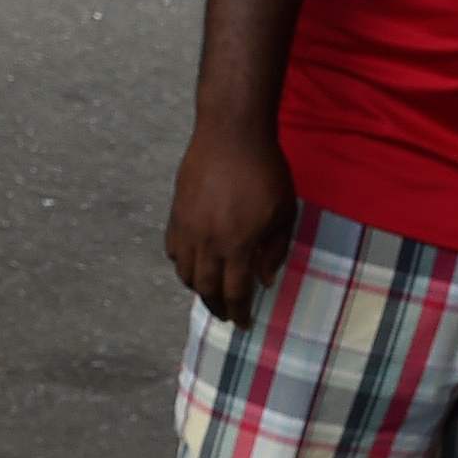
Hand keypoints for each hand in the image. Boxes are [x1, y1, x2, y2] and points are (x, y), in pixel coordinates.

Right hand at [164, 116, 297, 321]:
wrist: (232, 133)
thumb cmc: (266, 170)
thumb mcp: (284, 212)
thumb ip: (275, 250)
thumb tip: (264, 279)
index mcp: (237, 244)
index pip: (235, 292)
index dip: (239, 312)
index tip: (244, 324)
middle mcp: (207, 241)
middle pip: (206, 288)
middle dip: (217, 307)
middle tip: (226, 315)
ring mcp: (187, 227)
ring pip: (185, 272)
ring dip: (198, 288)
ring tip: (210, 292)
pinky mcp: (176, 212)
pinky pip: (172, 249)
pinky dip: (182, 264)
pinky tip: (193, 264)